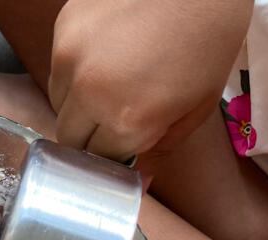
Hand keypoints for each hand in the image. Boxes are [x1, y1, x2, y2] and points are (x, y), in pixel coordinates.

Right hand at [48, 0, 252, 162]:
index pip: (100, 161)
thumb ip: (161, 148)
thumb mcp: (198, 104)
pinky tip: (103, 56)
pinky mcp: (62, 29)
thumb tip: (140, 183)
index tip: (127, 144)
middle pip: (70, 140)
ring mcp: (70, 58)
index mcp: (127, 119)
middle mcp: (89, 94)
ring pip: (58, 105)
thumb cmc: (209, 35)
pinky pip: (57, 70)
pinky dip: (74, 74)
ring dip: (78, 107)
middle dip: (91, 138)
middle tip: (115, 119)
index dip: (115, 156)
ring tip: (109, 85)